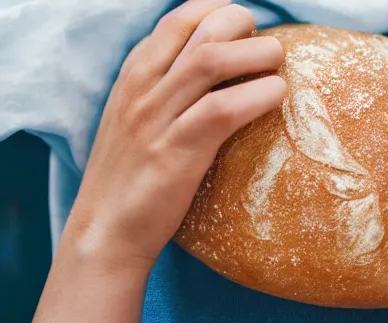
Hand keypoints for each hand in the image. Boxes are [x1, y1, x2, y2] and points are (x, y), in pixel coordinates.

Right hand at [66, 0, 285, 268]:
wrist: (106, 231)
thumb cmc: (126, 182)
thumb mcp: (134, 126)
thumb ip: (160, 97)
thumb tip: (205, 83)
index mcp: (132, 78)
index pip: (177, 21)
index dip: (217, 12)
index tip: (242, 28)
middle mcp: (142, 88)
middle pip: (200, 29)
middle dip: (242, 24)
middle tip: (265, 47)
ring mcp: (157, 117)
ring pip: (214, 60)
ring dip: (256, 55)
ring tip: (276, 65)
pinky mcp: (177, 151)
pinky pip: (223, 108)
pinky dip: (257, 96)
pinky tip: (274, 97)